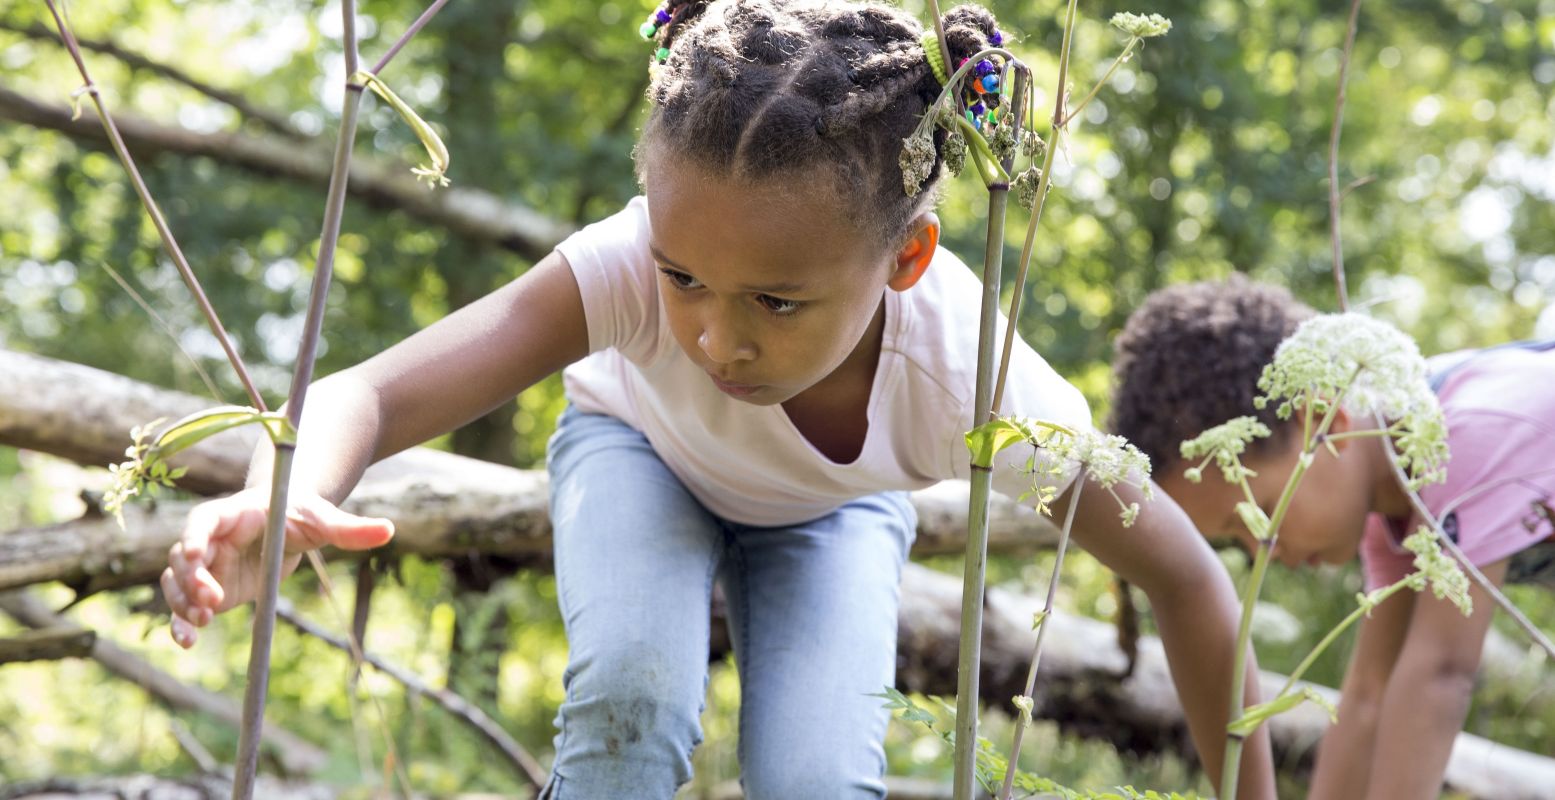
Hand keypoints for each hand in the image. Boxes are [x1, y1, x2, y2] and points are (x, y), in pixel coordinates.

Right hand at [162, 487, 393, 648]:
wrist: (289, 522)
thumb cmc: (303, 513)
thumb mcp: (325, 520)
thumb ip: (350, 528)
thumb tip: (389, 530)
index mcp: (235, 513)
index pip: (205, 519)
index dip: (195, 536)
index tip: (196, 555)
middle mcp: (212, 538)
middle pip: (184, 555)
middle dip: (190, 579)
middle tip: (210, 601)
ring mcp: (206, 565)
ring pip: (177, 582)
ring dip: (182, 604)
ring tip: (199, 626)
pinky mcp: (208, 588)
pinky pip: (185, 605)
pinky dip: (181, 622)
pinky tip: (186, 642)